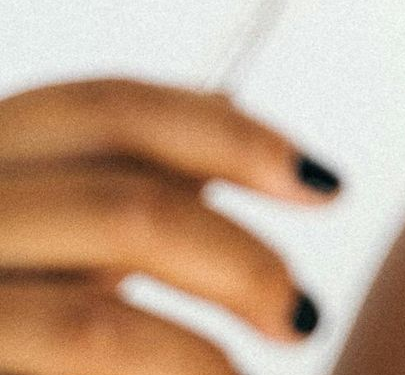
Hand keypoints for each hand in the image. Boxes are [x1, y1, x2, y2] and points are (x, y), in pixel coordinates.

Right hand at [0, 76, 339, 370]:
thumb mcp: (29, 220)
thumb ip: (104, 179)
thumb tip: (231, 113)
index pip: (114, 107)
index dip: (232, 135)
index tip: (323, 182)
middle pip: (127, 210)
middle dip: (239, 262)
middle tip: (301, 314)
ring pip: (92, 325)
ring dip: (192, 360)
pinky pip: (65, 359)